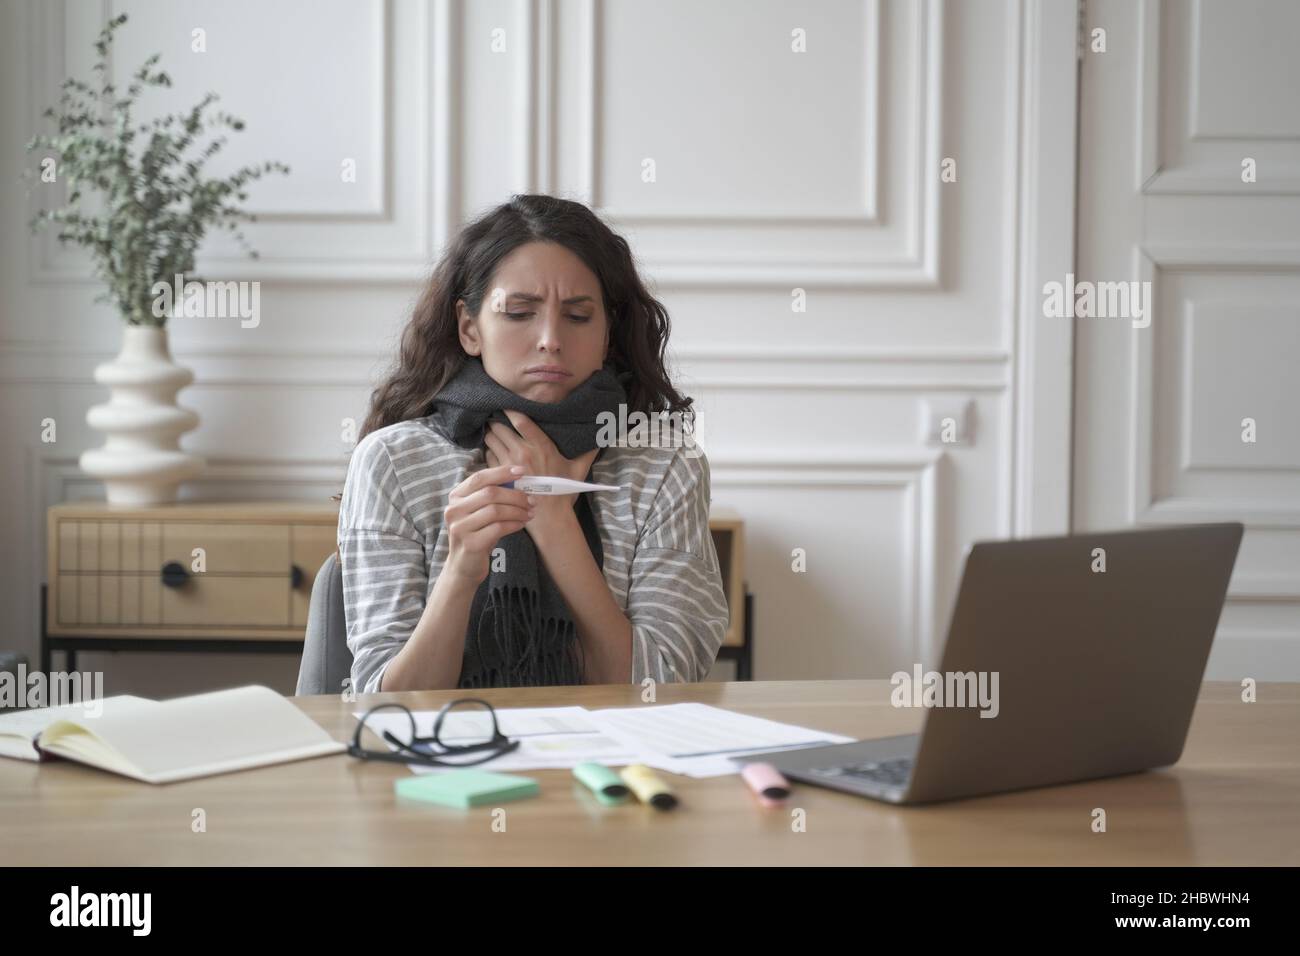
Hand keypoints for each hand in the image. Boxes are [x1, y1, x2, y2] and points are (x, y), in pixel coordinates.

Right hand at [442, 464, 534, 585]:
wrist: (464, 566)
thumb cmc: (477, 535)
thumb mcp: (480, 513)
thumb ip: (493, 497)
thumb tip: (522, 482)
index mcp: (456, 497)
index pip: (479, 478)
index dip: (502, 472)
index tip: (522, 471)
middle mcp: (453, 510)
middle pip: (490, 493)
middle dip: (515, 495)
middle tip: (532, 499)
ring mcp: (460, 527)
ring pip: (495, 510)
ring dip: (518, 510)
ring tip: (529, 513)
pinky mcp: (470, 543)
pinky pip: (498, 528)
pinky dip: (514, 524)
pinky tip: (521, 523)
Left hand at [484, 409, 599, 538]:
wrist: (549, 516)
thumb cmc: (563, 491)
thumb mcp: (578, 469)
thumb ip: (589, 450)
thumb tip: (602, 436)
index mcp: (541, 446)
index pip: (520, 419)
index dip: (510, 409)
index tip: (506, 404)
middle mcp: (523, 452)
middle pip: (499, 427)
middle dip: (496, 421)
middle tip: (497, 420)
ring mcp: (508, 465)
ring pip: (490, 439)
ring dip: (491, 435)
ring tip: (494, 434)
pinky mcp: (500, 476)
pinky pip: (487, 455)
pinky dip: (488, 451)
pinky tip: (494, 451)